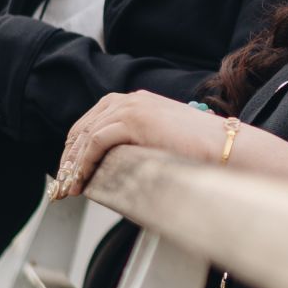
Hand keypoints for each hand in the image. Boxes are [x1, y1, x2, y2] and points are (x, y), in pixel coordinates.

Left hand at [54, 91, 237, 198]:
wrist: (226, 148)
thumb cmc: (203, 153)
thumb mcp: (162, 144)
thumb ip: (139, 147)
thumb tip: (117, 169)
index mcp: (138, 101)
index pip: (93, 121)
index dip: (76, 149)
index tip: (68, 173)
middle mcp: (131, 99)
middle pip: (83, 126)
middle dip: (68, 158)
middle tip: (61, 185)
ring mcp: (133, 106)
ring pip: (86, 135)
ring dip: (72, 164)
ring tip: (67, 188)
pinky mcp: (134, 120)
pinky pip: (96, 142)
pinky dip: (83, 163)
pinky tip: (81, 181)